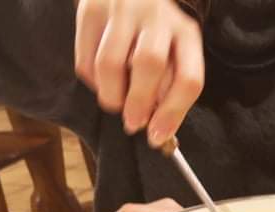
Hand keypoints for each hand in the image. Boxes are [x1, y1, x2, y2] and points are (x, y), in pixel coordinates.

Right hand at [75, 0, 204, 146]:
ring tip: (115, 103)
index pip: (188, 78)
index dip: (173, 113)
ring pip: (110, 61)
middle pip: (149, 64)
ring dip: (111, 95)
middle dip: (139, 102)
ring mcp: (122, 9)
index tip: (157, 136)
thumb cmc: (157, 33)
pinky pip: (86, 57)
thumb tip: (158, 131)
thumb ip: (170, 89)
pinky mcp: (90, 9)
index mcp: (187, 34)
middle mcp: (158, 17)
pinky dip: (92, 80)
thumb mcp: (175, 53)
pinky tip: (102, 82)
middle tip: (133, 124)